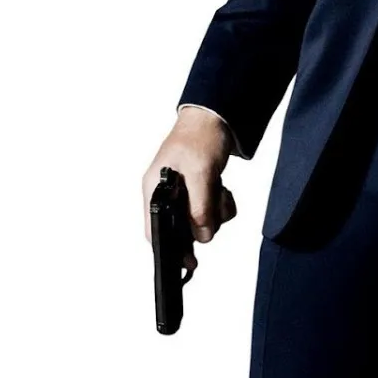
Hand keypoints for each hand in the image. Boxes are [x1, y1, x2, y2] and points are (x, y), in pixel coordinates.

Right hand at [141, 107, 237, 272]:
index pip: (154, 231)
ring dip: (214, 212)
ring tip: (220, 191)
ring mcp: (183, 192)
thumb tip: (202, 236)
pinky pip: (210, 209)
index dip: (169, 250)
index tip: (188, 263)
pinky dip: (221, 204)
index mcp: (154, 189)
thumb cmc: (200, 135)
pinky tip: (223, 189)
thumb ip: (199, 206)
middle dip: (201, 224)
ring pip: (198, 220)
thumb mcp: (201, 171)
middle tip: (214, 211)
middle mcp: (165, 194)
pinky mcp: (199, 188)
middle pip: (180, 229)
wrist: (217, 114)